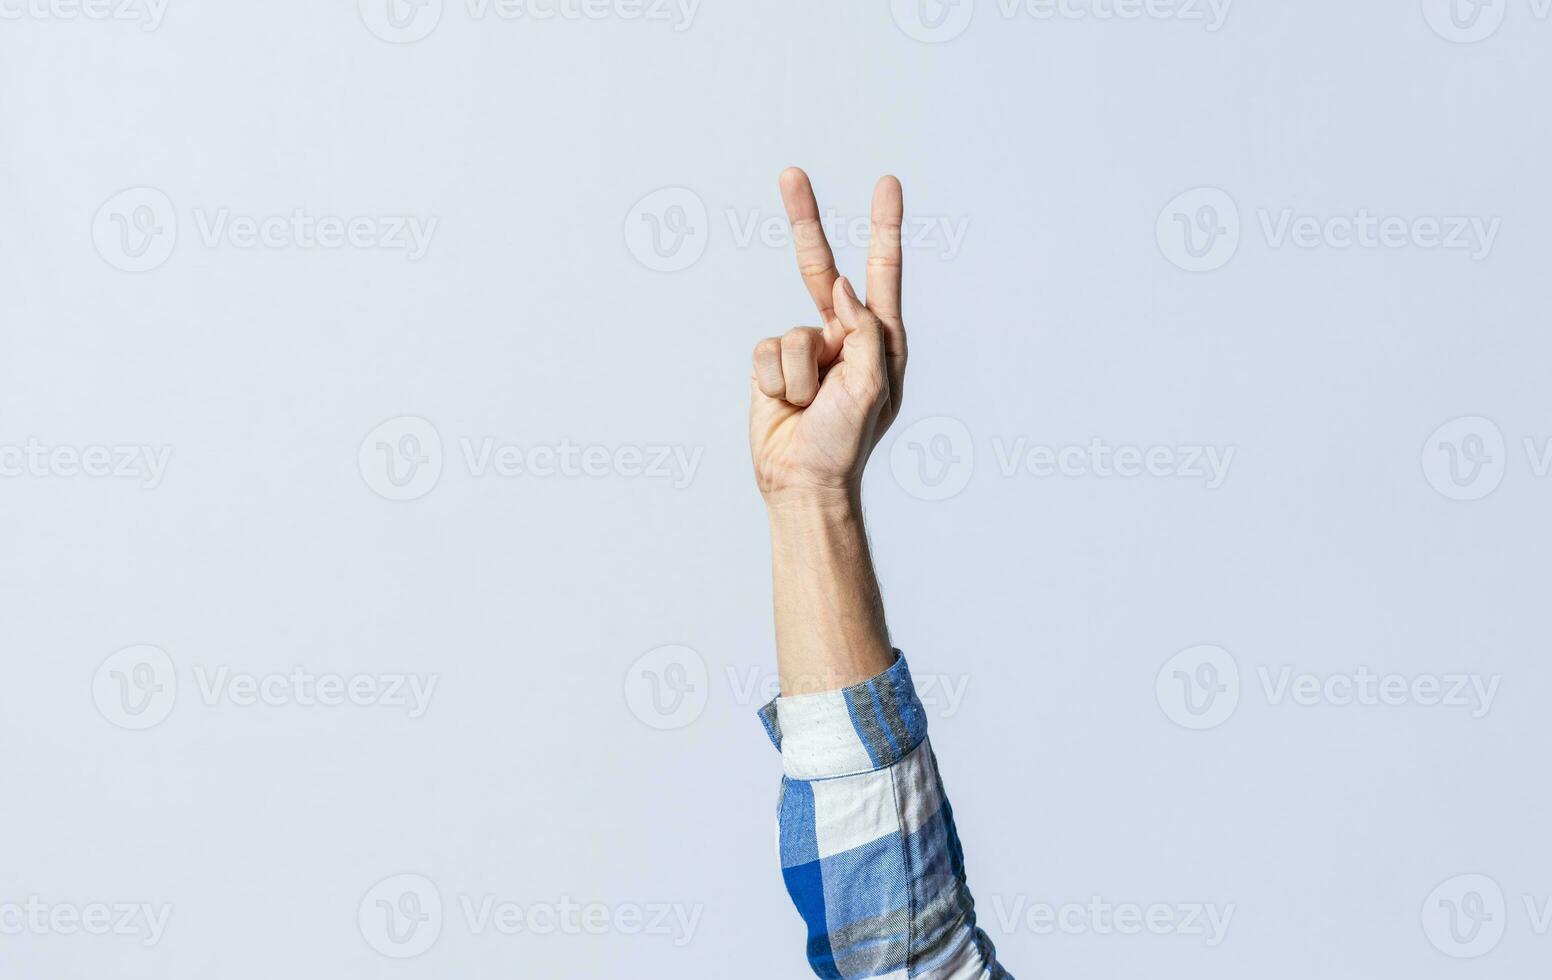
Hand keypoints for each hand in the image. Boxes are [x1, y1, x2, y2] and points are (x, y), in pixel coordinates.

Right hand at [749, 168, 907, 500]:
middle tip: (791, 174)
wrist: (802, 481)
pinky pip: (765, 351)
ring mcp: (806, 351)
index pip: (880, 273)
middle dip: (805, 222)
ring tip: (809, 407)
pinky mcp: (772, 365)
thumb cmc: (846, 440)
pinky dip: (775, 381)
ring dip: (799, 376)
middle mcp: (842, 337)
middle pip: (818, 269)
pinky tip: (786, 406)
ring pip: (791, 333)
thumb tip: (839, 286)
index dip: (883, 227)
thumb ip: (863, 328)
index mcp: (879, 340)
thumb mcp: (872, 384)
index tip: (887, 184)